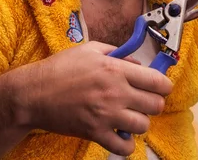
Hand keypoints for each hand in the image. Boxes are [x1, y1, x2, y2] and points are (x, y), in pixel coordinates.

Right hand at [9, 41, 171, 155]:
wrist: (33, 94)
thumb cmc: (59, 69)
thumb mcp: (90, 50)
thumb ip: (118, 53)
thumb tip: (137, 64)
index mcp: (115, 70)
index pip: (157, 81)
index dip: (164, 84)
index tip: (161, 86)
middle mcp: (115, 93)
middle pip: (155, 105)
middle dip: (153, 102)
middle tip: (144, 100)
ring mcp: (106, 115)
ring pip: (143, 126)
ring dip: (140, 121)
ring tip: (130, 116)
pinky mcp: (95, 133)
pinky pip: (123, 147)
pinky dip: (126, 143)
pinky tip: (121, 134)